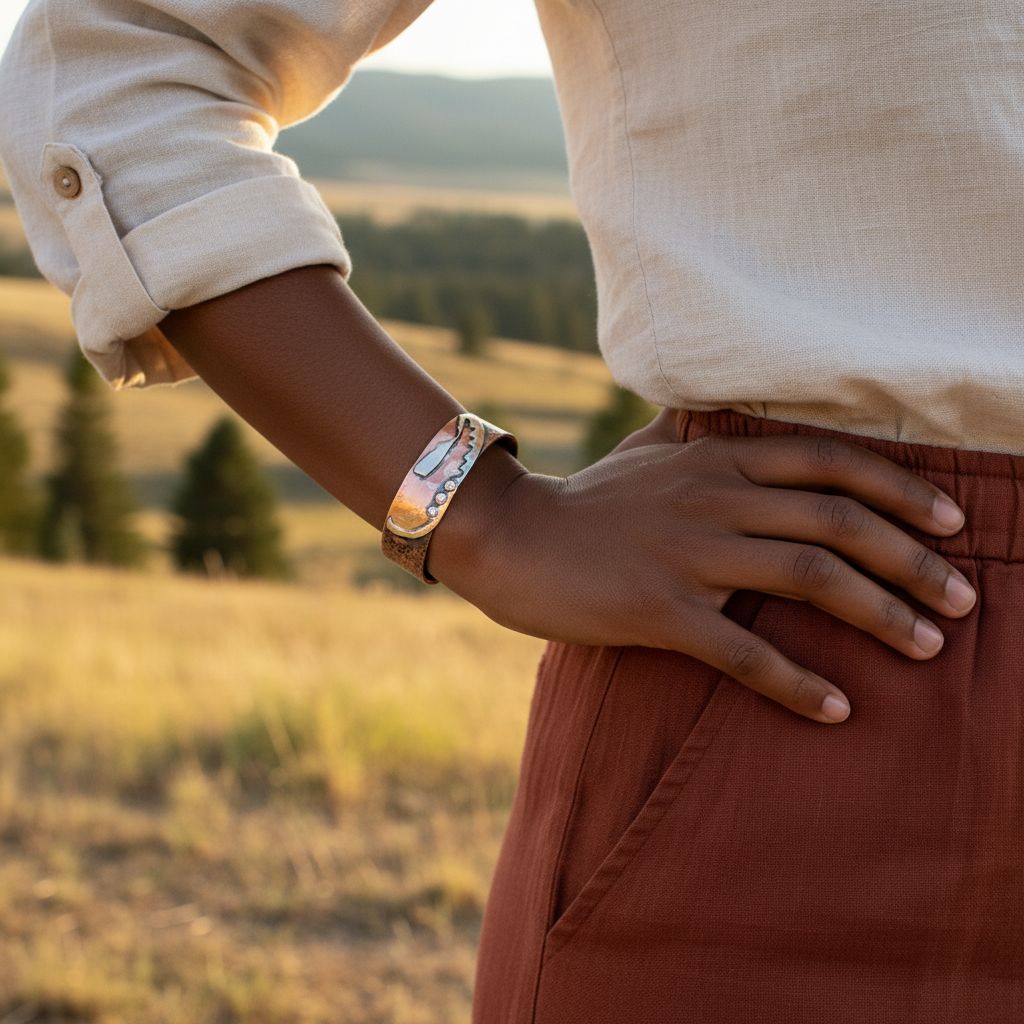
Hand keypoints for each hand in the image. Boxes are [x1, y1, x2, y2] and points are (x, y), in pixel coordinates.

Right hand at [426, 409, 974, 724]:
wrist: (510, 536)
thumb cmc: (585, 498)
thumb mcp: (645, 448)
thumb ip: (694, 426)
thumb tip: (720, 405)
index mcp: (717, 458)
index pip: (831, 463)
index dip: (902, 491)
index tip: (953, 524)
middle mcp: (714, 498)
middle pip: (838, 523)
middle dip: (915, 561)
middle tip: (964, 601)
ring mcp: (688, 554)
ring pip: (809, 579)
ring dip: (881, 615)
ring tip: (929, 648)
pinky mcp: (659, 610)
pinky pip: (744, 651)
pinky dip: (797, 683)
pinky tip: (836, 709)